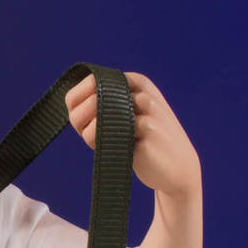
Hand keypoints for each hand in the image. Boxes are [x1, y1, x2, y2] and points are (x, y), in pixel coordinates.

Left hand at [65, 70, 200, 196]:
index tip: (84, 121)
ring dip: (89, 135)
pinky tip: (114, 151)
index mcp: (135, 81)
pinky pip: (108, 136)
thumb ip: (99, 104)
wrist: (178, 167)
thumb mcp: (123, 115)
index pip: (88, 83)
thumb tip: (70, 102)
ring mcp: (146, 110)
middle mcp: (141, 91)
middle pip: (89, 99)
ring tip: (102, 143)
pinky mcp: (147, 131)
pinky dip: (101, 147)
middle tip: (90, 135)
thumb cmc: (142, 141)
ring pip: (95, 118)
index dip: (76, 105)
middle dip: (80, 121)